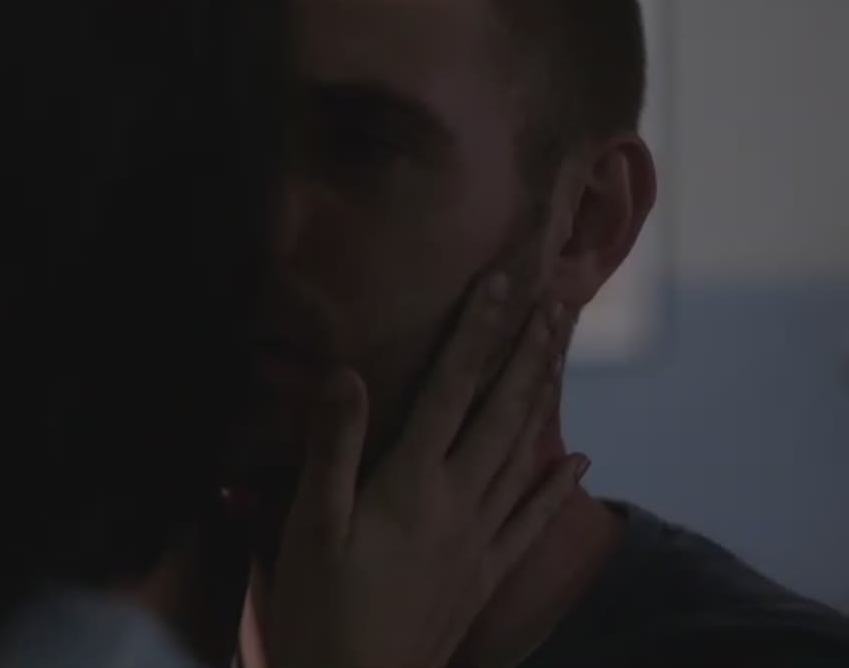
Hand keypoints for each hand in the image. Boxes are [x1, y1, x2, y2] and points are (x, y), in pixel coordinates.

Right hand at [263, 274, 586, 667]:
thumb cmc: (320, 608)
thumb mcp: (310, 525)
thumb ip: (333, 448)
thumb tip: (347, 374)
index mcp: (413, 484)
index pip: (452, 389)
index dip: (477, 332)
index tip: (502, 282)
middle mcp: (458, 503)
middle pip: (503, 413)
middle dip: (531, 354)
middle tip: (559, 302)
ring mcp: (478, 540)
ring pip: (524, 455)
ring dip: (546, 400)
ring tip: (563, 355)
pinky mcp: (482, 575)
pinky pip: (530, 522)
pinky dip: (556, 489)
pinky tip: (579, 464)